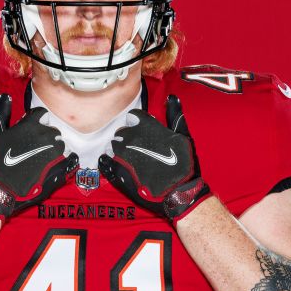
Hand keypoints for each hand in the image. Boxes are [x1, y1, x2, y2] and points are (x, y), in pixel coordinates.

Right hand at [0, 94, 78, 220]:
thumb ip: (2, 113)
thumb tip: (5, 97)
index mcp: (30, 125)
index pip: (42, 114)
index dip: (37, 121)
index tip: (31, 128)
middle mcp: (44, 136)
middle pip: (52, 130)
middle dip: (45, 136)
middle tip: (33, 147)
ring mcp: (53, 152)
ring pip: (60, 144)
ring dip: (53, 148)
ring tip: (41, 158)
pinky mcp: (58, 167)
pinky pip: (69, 158)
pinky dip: (63, 160)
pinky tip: (53, 165)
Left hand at [98, 94, 210, 220]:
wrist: (179, 193)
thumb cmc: (184, 165)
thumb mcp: (184, 137)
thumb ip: (175, 115)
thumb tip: (171, 97)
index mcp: (148, 128)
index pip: (133, 117)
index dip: (137, 123)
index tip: (141, 129)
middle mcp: (134, 139)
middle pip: (122, 131)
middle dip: (128, 136)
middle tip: (135, 145)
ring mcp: (124, 156)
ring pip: (113, 145)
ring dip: (118, 148)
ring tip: (127, 155)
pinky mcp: (119, 172)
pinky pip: (105, 161)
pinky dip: (107, 160)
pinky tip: (113, 163)